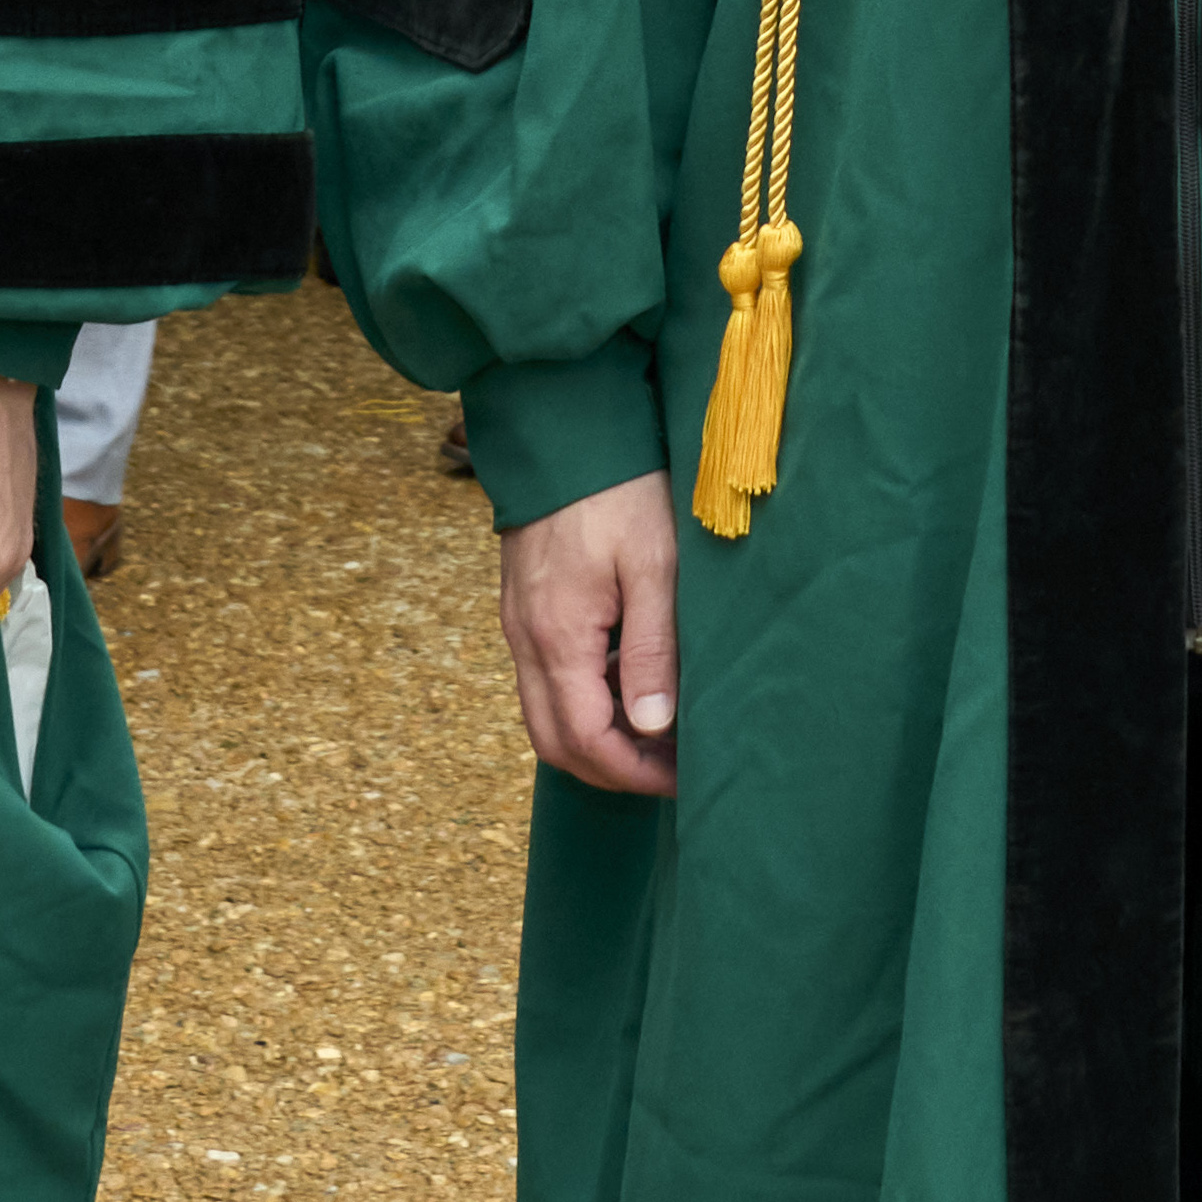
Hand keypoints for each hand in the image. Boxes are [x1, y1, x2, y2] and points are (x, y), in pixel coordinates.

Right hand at [500, 470, 681, 795]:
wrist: (564, 425)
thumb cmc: (619, 489)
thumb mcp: (653, 565)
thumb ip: (651, 649)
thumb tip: (653, 727)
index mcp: (557, 637)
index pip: (586, 743)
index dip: (635, 774)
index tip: (684, 776)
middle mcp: (525, 639)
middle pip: (554, 743)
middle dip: (611, 769)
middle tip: (668, 768)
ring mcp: (517, 622)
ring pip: (544, 714)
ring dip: (596, 737)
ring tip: (656, 729)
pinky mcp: (522, 606)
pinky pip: (542, 678)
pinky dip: (581, 701)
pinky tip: (627, 681)